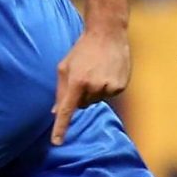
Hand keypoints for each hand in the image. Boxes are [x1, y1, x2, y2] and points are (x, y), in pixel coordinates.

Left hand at [51, 28, 131, 144]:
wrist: (108, 34)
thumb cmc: (82, 49)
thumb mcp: (65, 67)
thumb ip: (60, 91)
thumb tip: (55, 111)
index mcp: (77, 81)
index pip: (67, 110)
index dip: (61, 127)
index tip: (57, 142)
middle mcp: (94, 86)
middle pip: (82, 105)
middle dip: (80, 96)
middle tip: (84, 76)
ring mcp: (109, 87)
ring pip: (96, 101)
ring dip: (94, 91)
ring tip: (97, 71)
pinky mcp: (121, 87)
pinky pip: (109, 96)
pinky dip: (106, 88)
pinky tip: (107, 72)